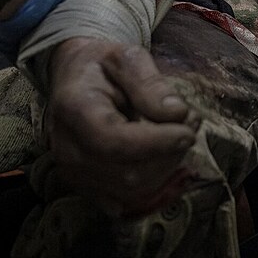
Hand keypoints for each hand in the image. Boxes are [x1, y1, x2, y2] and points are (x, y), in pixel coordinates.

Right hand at [46, 38, 198, 215]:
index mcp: (74, 109)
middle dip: (169, 153)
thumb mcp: (127, 57)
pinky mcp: (87, 189)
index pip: (113, 141)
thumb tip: (176, 113)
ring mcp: (74, 174)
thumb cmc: (103, 66)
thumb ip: (150, 83)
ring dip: (168, 166)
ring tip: (180, 131)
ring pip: (134, 191)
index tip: (188, 131)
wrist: (76, 80)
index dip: (156, 143)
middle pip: (128, 173)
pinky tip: (164, 154)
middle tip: (190, 120)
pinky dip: (155, 181)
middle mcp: (67, 149)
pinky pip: (129, 200)